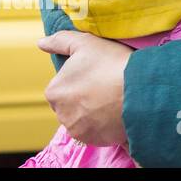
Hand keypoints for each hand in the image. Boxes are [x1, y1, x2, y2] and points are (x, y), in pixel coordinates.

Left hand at [36, 31, 131, 146]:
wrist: (139, 91)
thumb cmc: (112, 64)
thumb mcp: (86, 43)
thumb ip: (61, 41)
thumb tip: (42, 42)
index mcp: (55, 91)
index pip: (63, 86)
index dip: (81, 79)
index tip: (98, 74)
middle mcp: (60, 113)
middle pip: (71, 104)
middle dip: (85, 97)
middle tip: (107, 86)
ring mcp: (77, 129)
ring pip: (83, 118)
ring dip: (94, 112)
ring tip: (114, 99)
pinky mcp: (93, 139)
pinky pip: (96, 131)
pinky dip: (104, 124)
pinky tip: (117, 112)